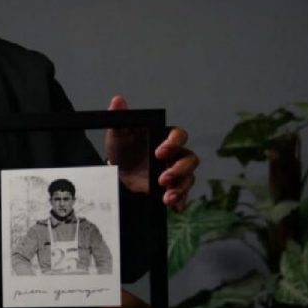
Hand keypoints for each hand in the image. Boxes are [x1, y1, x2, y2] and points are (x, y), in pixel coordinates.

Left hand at [105, 95, 197, 210]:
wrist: (117, 172)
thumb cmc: (121, 148)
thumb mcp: (117, 133)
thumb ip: (119, 117)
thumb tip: (117, 100)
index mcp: (165, 137)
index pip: (178, 135)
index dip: (173, 143)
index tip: (159, 152)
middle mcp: (175, 154)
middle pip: (190, 159)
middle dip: (179, 170)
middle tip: (162, 178)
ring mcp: (175, 172)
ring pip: (189, 178)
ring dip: (181, 188)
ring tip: (166, 197)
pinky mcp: (172, 187)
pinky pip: (183, 194)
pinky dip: (180, 200)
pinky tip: (174, 207)